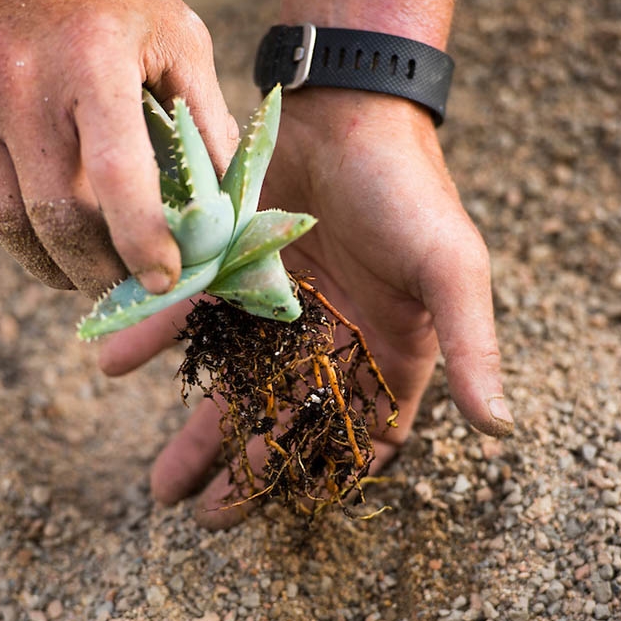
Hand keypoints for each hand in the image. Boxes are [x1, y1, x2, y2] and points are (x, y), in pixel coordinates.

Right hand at [0, 0, 236, 296]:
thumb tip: (229, 203)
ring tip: (85, 270)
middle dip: (98, 273)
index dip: (142, 243)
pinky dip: (7, 233)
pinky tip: (37, 229)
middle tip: (126, 288)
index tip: (164, 280)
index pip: (117, 178)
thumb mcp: (171, 31)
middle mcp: (19, 83)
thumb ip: (205, 116)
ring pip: (7, 226)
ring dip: (52, 264)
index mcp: (91, 59)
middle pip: (58, 221)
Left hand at [99, 89, 512, 524]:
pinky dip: (156, 340)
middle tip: (204, 517)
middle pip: (286, 424)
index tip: (286, 513)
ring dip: (197, 436)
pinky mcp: (235, 274)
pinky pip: (194, 319)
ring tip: (162, 486)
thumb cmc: (410, 189)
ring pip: (234, 388)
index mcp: (388, 352)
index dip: (324, 478)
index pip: (356, 435)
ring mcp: (279, 311)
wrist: (346, 103)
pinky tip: (117, 364)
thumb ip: (472, 347)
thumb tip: (502, 429)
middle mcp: (332, 340)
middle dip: (245, 473)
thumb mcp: (450, 268)